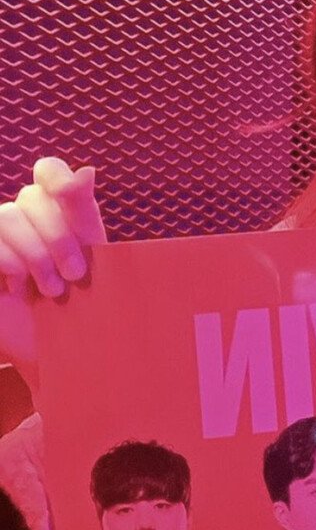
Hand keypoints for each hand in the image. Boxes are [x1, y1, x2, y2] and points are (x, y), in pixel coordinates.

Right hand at [0, 158, 106, 393]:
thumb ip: (84, 214)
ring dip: (35, 254)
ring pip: (8, 216)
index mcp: (60, 215)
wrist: (65, 358)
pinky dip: (9, 263)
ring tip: (51, 289)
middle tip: (75, 275)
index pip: (48, 172)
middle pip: (31, 197)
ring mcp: (1, 240)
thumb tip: (86, 171)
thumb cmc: (85, 311)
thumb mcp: (93, 261)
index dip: (55, 176)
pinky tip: (19, 289)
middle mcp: (26, 220)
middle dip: (57, 235)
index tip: (70, 193)